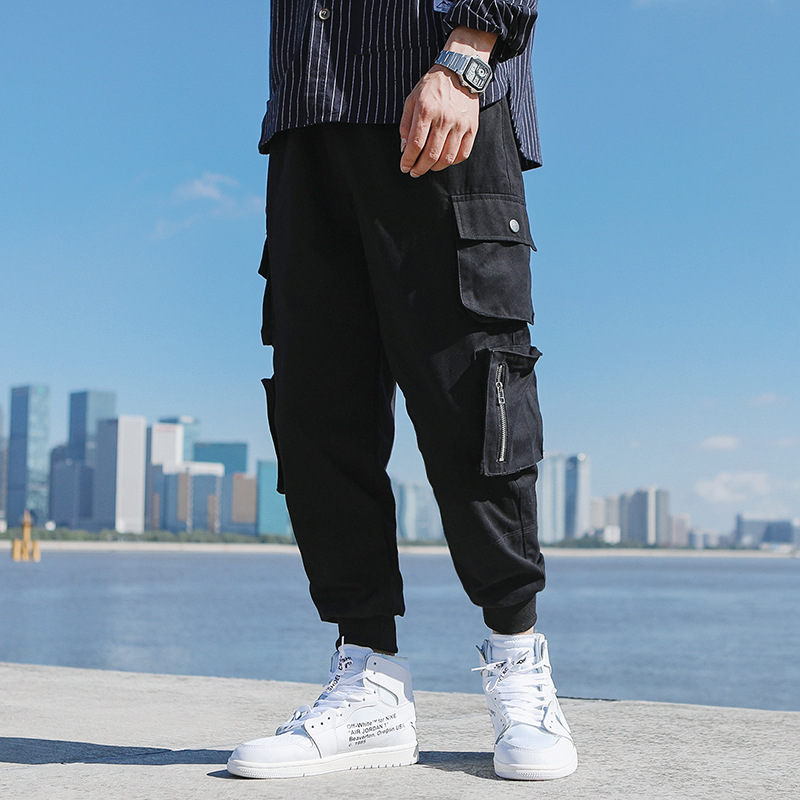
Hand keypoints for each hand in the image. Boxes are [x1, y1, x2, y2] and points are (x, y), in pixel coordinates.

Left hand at [399, 26, 496, 177]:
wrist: (459, 71)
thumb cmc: (432, 86)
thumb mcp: (412, 99)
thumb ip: (406, 125)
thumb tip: (404, 149)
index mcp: (427, 110)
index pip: (415, 144)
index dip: (408, 160)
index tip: (404, 167)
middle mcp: (444, 118)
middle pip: (431, 155)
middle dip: (420, 168)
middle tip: (414, 172)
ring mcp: (460, 124)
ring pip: (447, 158)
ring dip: (434, 167)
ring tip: (428, 167)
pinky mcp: (472, 128)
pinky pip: (463, 154)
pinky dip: (452, 161)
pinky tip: (443, 160)